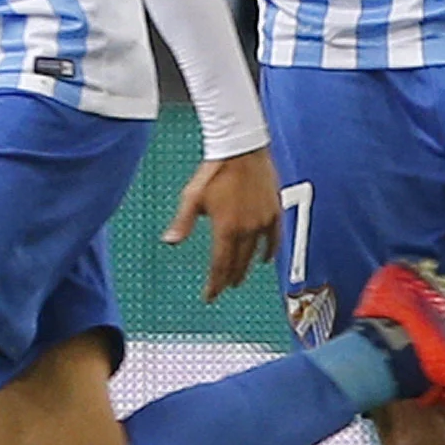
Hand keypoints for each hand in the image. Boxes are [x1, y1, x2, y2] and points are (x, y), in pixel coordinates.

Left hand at [165, 147, 280, 301]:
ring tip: (238, 280)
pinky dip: (269, 251)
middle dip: (228, 279)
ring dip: (246, 268)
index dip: (214, 283)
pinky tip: (265, 259)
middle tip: (222, 289)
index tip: (210, 295)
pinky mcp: (275, 212)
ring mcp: (263, 221)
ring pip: (255, 253)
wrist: (242, 149)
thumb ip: (183, 222)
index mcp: (226, 227)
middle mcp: (247, 228)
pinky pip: (274, 239)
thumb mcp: (192, 196)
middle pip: (238, 262)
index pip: (220, 264)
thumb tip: (169, 241)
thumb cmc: (215, 170)